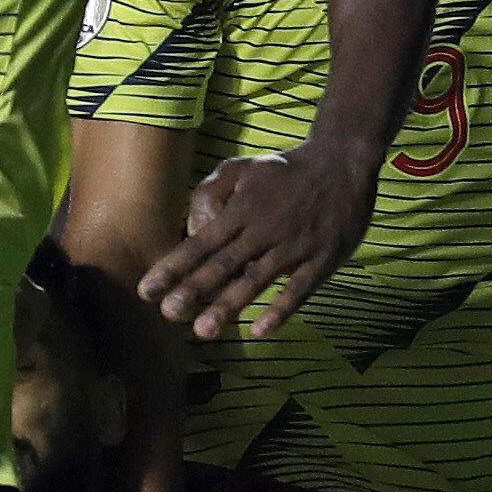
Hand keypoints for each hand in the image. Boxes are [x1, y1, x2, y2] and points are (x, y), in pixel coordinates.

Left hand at [138, 137, 379, 338]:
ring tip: (204, 330)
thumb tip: (192, 224)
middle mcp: (262, 230)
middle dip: (193, 290)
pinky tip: (260, 331)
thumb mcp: (243, 167)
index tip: (146, 291)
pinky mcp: (322, 259)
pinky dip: (280, 310)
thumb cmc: (286, 170)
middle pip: (222, 265)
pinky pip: (299, 289)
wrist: (344, 161)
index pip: (199, 243)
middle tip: (169, 314)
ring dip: (229, 305)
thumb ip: (211, 191)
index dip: (172, 267)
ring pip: (256, 280)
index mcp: (240, 210)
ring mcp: (293, 246)